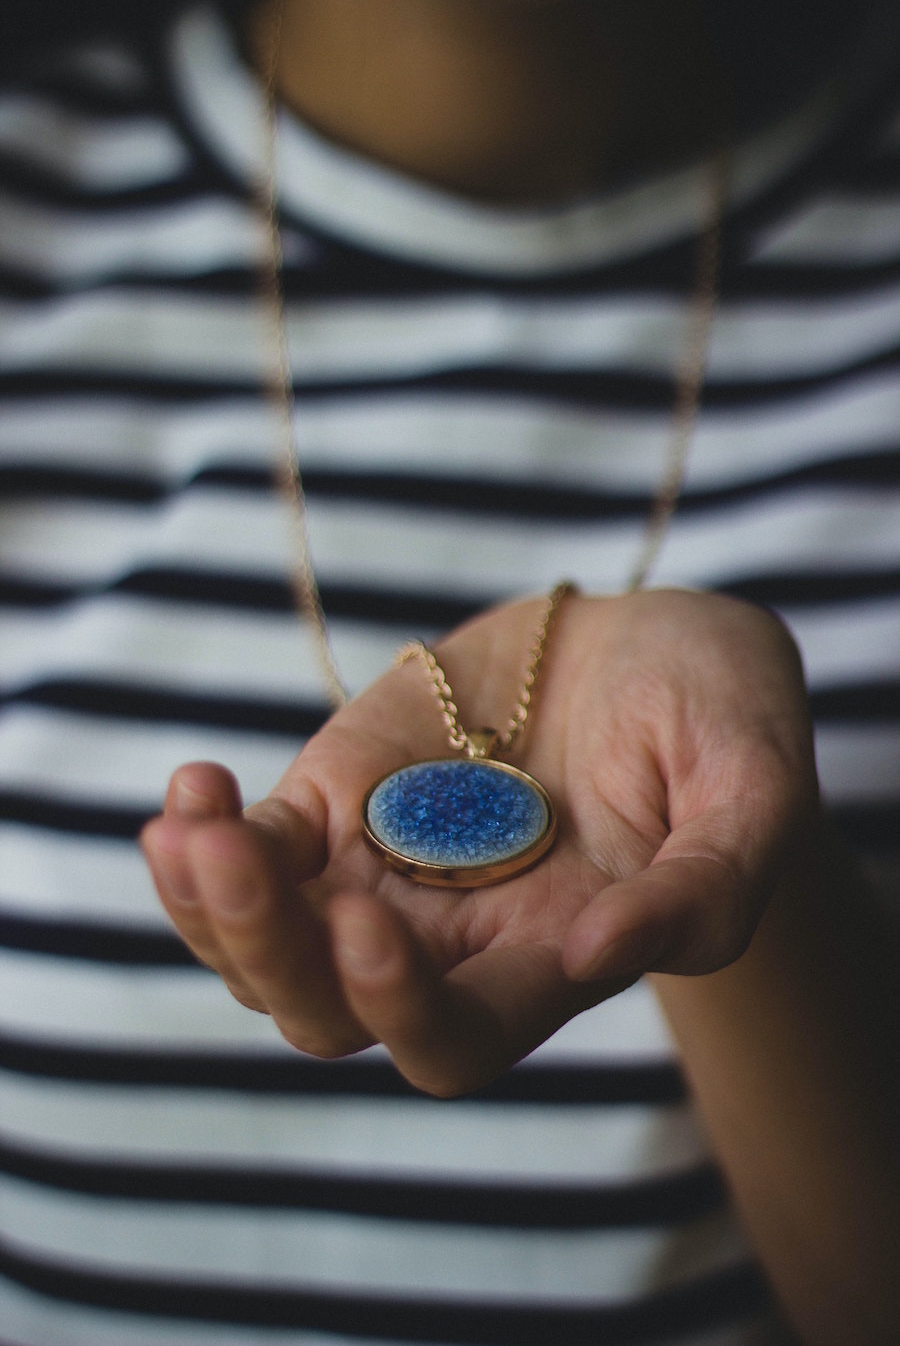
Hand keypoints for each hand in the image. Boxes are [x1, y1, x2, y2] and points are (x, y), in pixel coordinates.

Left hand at [141, 589, 818, 1095]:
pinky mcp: (339, 802)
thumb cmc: (719, 721)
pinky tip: (191, 792)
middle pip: (328, 1011)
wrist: (650, 645)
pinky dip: (205, 837)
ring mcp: (383, 871)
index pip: (455, 1037)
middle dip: (270, 954)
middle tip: (238, 860)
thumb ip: (703, 889)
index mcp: (549, 962)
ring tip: (190, 820)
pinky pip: (249, 850)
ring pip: (265, 945)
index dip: (399, 1007)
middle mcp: (452, 938)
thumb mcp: (753, 797)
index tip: (366, 920)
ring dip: (208, 901)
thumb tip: (594, 960)